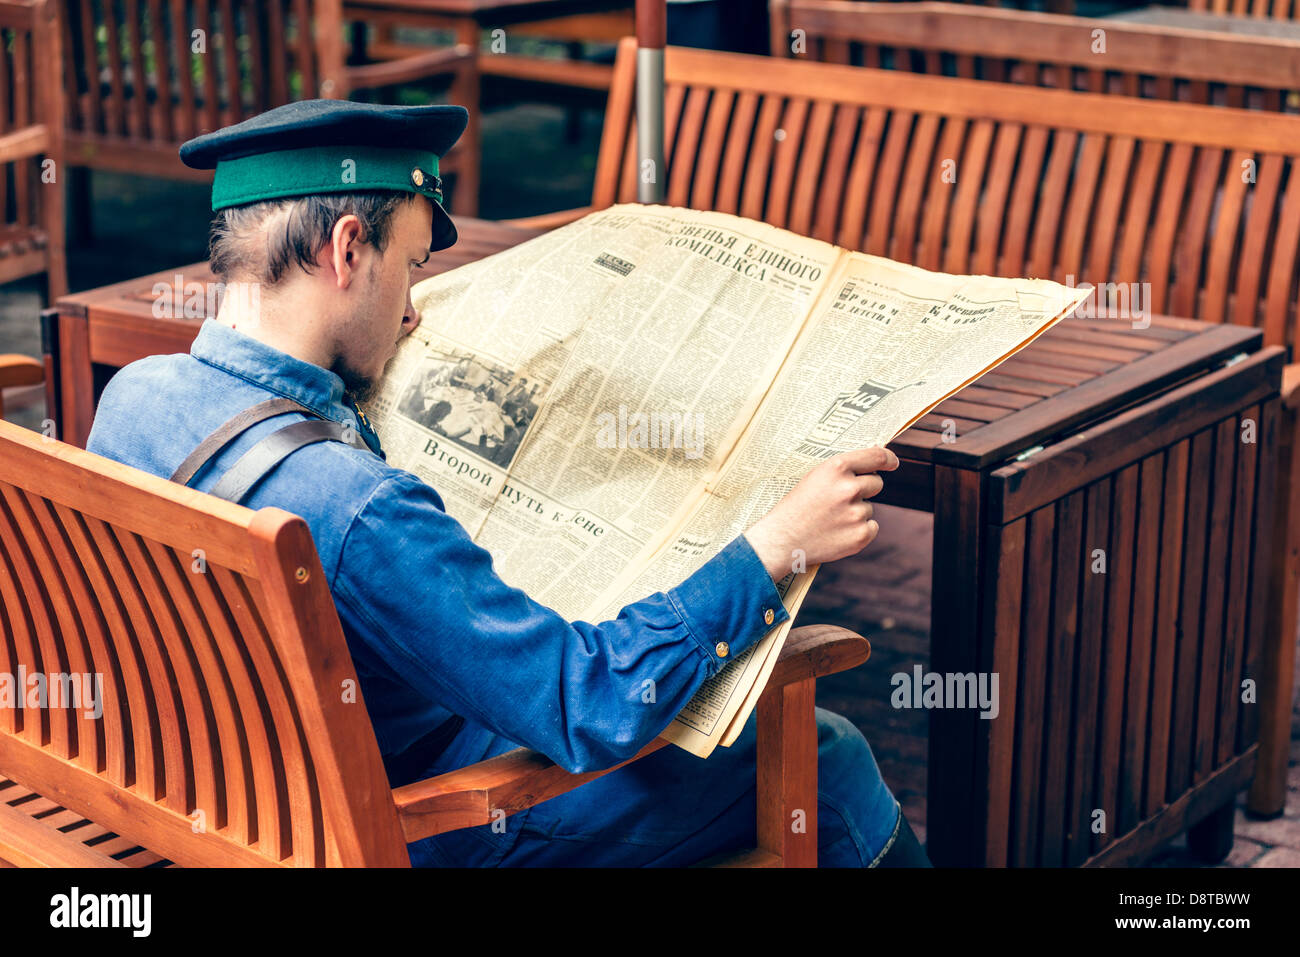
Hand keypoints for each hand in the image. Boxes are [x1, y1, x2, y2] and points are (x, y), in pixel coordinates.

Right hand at [744, 446, 898, 580]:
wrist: (782, 540)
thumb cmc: (796, 507)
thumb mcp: (815, 477)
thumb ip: (844, 469)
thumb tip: (876, 458)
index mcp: (836, 468)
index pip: (876, 457)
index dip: (888, 459)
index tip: (892, 463)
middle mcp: (848, 488)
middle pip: (876, 483)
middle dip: (864, 490)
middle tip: (840, 500)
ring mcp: (856, 513)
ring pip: (869, 508)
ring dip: (856, 513)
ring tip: (830, 520)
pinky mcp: (860, 535)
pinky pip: (872, 527)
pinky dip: (859, 530)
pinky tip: (838, 532)